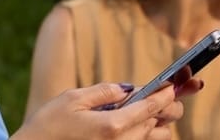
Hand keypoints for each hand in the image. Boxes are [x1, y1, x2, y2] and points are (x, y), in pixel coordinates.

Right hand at [11, 82, 181, 139]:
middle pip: (158, 124)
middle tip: (166, 96)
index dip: (165, 94)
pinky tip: (135, 124)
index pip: (151, 108)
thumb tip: (129, 88)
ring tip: (149, 111)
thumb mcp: (73, 99)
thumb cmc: (47, 128)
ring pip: (152, 139)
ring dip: (155, 124)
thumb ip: (105, 91)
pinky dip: (143, 135)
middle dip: (165, 108)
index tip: (172, 86)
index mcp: (112, 126)